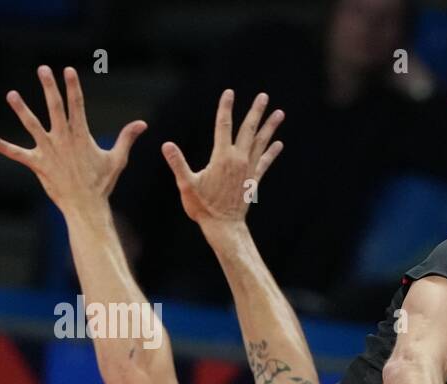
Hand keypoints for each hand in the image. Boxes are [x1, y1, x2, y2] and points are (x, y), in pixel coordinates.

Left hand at [0, 66, 145, 212]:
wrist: (87, 206)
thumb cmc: (102, 184)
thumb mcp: (117, 159)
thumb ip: (127, 138)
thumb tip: (142, 124)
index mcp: (81, 135)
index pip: (78, 105)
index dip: (73, 86)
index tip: (68, 70)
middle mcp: (64, 139)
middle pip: (55, 108)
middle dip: (49, 87)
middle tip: (43, 69)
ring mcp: (49, 151)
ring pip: (32, 125)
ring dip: (21, 110)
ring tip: (11, 94)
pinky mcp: (38, 164)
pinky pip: (19, 155)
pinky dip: (5, 148)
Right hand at [162, 90, 283, 227]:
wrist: (224, 227)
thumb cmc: (203, 207)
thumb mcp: (186, 184)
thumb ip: (178, 163)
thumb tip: (166, 144)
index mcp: (222, 157)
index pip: (224, 125)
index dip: (226, 107)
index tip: (229, 92)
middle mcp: (239, 160)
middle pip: (249, 130)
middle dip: (256, 111)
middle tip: (264, 96)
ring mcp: (249, 170)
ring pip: (261, 143)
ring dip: (270, 127)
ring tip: (280, 113)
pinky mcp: (254, 180)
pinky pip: (265, 162)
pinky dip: (272, 152)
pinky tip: (279, 143)